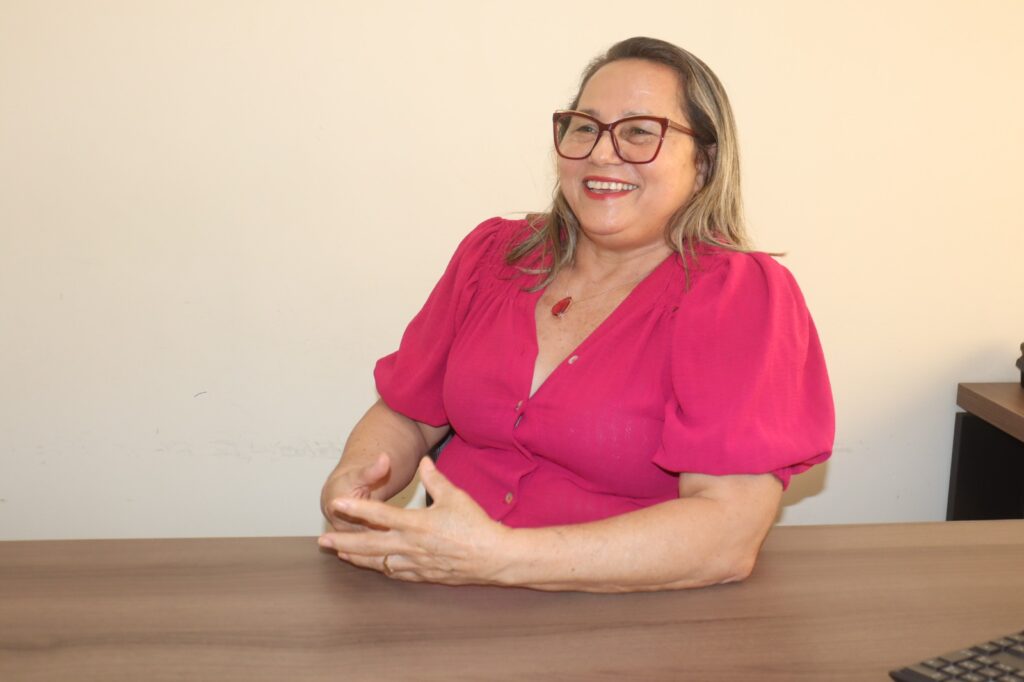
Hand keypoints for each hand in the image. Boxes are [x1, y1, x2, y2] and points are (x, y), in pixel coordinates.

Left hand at [318, 457, 508, 584]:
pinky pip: (395, 572)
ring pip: (378, 562)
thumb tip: (425, 461)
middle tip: (323, 541)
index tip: (337, 504)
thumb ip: (435, 478)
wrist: (493, 557)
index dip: (356, 509)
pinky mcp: (423, 575)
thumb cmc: (475, 524)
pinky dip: (380, 568)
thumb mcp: (455, 496)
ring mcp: (416, 563)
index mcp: (417, 523)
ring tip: (340, 554)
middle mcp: (411, 545)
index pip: (379, 515)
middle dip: (344, 542)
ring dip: (357, 558)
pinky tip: (373, 565)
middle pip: (369, 544)